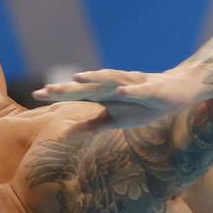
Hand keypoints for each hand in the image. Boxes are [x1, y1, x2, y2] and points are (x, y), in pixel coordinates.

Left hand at [34, 65, 204, 127]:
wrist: (175, 92)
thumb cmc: (142, 106)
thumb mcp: (114, 120)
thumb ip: (91, 125)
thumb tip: (65, 134)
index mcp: (104, 94)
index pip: (77, 93)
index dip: (58, 94)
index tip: (36, 95)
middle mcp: (114, 86)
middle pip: (87, 86)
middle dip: (68, 87)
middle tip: (48, 88)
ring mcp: (131, 85)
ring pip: (110, 81)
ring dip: (95, 78)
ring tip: (77, 78)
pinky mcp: (150, 89)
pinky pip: (138, 90)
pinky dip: (129, 90)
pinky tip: (120, 91)